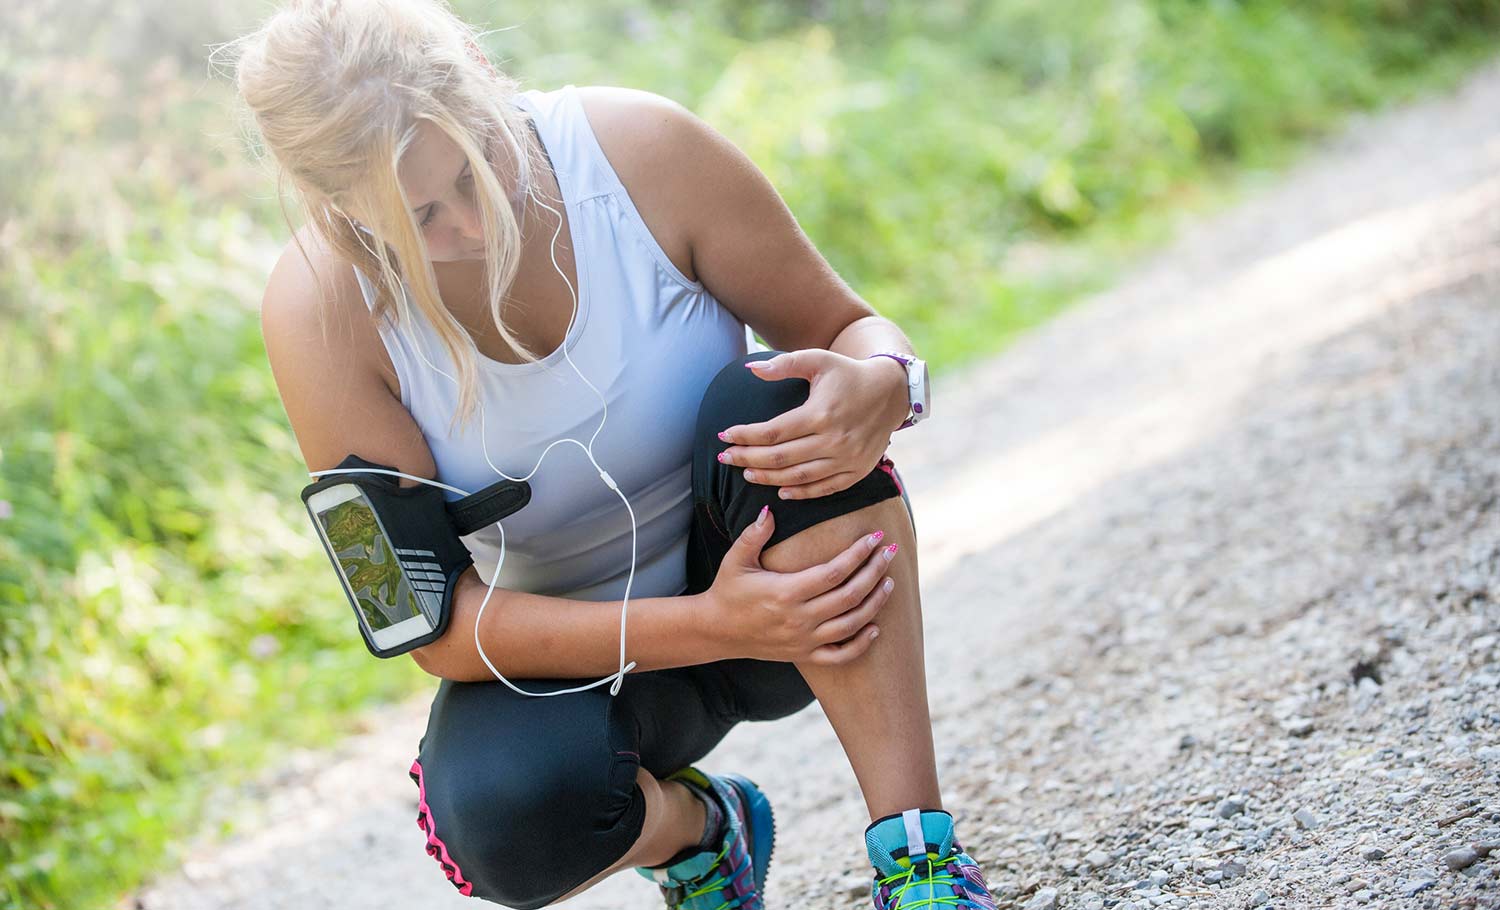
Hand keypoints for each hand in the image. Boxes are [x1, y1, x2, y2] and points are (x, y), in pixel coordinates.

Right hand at [702, 505, 899, 664]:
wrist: (716, 631)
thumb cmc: (728, 590)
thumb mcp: (736, 559)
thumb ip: (755, 534)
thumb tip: (771, 508)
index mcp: (785, 592)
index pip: (834, 572)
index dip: (858, 554)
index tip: (875, 538)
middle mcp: (799, 619)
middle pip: (850, 595)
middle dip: (875, 571)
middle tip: (890, 552)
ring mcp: (804, 640)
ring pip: (851, 624)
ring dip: (875, 602)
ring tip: (888, 581)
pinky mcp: (804, 655)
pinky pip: (840, 655)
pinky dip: (861, 643)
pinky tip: (875, 627)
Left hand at [719, 350, 908, 499]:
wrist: (891, 391)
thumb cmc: (848, 373)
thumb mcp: (818, 360)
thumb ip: (784, 364)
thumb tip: (750, 368)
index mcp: (821, 413)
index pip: (772, 432)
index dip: (744, 436)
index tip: (724, 435)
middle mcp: (834, 439)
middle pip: (780, 458)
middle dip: (747, 459)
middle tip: (725, 458)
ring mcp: (847, 458)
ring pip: (799, 477)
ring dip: (768, 478)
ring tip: (747, 472)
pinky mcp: (857, 471)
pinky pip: (825, 488)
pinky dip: (801, 493)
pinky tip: (780, 491)